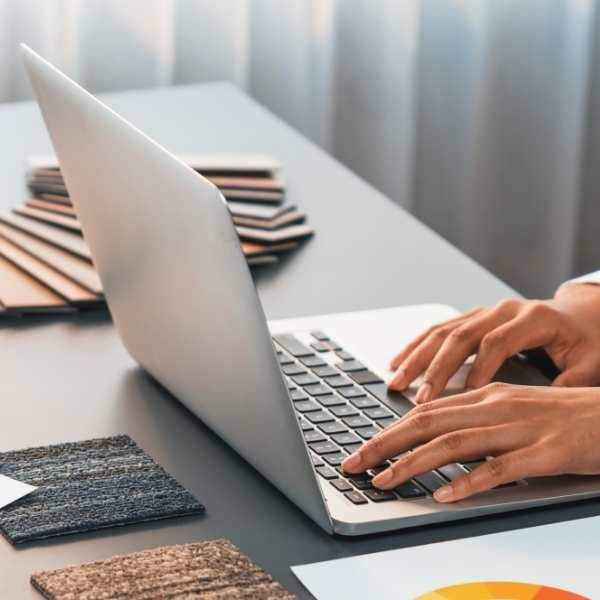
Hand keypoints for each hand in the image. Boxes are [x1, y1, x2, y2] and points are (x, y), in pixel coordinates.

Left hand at [341, 383, 599, 501]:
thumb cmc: (563, 417)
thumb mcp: (512, 412)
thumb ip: (475, 423)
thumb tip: (436, 441)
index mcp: (485, 396)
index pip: (425, 412)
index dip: (389, 431)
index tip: (363, 450)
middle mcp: (495, 406)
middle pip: (428, 423)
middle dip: (385, 444)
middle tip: (355, 464)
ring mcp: (519, 428)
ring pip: (454, 442)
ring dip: (414, 463)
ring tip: (384, 481)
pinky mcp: (544, 452)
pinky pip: (500, 468)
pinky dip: (468, 481)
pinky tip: (445, 495)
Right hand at [388, 284, 599, 402]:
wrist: (583, 313)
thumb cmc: (588, 340)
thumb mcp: (592, 362)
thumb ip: (572, 384)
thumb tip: (546, 410)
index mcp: (533, 318)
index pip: (498, 342)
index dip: (481, 368)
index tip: (468, 396)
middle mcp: (502, 310)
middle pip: (461, 336)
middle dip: (437, 368)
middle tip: (420, 396)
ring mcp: (484, 312)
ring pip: (442, 332)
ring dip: (417, 357)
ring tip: (397, 381)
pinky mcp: (473, 318)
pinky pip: (438, 330)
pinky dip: (416, 347)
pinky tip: (398, 362)